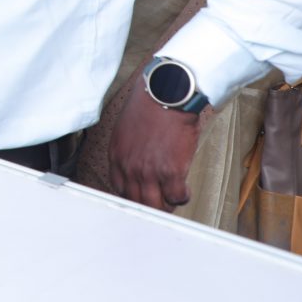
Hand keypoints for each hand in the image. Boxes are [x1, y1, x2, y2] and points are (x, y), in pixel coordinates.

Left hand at [104, 86, 199, 210]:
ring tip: (173, 199)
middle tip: (160, 203)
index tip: (141, 195)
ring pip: (156, 204)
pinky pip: (176, 196)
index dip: (132, 195)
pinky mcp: (171, 171)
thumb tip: (138, 163)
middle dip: (149, 205)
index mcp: (117, 156)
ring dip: (166, 205)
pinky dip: (182, 197)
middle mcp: (130, 167)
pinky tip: (184, 191)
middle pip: (136, 201)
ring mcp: (149, 172)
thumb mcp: (126, 129)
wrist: (166, 96)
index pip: (119, 188)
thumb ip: (128, 150)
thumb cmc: (150, 106)